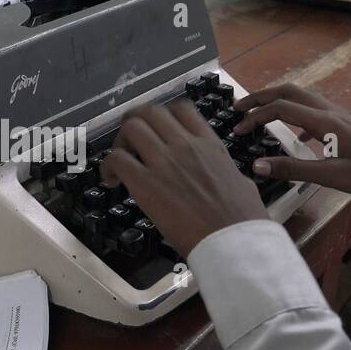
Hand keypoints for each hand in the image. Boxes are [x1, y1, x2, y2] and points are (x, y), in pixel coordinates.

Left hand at [100, 100, 269, 255]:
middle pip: (150, 112)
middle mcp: (185, 145)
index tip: (156, 129)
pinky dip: (108, 166)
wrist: (232, 241)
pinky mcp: (146, 184)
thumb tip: (226, 177)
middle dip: (136, 123)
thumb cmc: (242, 220)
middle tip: (131, 142)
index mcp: (209, 144)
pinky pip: (117, 159)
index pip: (180, 109)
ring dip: (121, 141)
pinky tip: (112, 180)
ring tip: (121, 160)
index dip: (162, 115)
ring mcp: (164, 162)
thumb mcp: (241, 182)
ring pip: (131, 127)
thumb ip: (225, 172)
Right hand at [232, 83, 350, 199]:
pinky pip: (311, 108)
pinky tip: (292, 131)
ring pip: (300, 96)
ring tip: (258, 111)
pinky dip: (293, 111)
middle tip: (239, 107)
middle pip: (288, 91)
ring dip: (276, 99)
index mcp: (324, 122)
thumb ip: (292, 169)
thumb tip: (258, 165)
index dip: (254, 117)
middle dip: (260, 95)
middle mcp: (330, 112)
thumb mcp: (330, 177)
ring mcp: (338, 115)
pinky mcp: (343, 122)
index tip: (237, 130)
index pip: (280, 109)